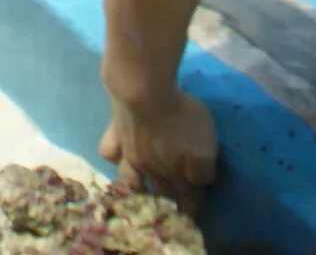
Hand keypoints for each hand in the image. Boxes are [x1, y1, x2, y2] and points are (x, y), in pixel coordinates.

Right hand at [100, 89, 217, 203]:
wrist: (143, 92)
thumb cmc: (179, 118)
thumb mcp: (205, 147)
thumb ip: (204, 170)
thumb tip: (199, 183)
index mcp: (176, 174)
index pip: (187, 200)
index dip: (192, 211)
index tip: (191, 222)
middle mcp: (150, 170)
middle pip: (159, 194)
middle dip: (166, 206)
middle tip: (168, 213)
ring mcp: (129, 153)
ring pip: (129, 180)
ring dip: (135, 190)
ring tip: (138, 194)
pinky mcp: (114, 134)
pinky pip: (110, 153)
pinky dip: (115, 158)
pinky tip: (118, 156)